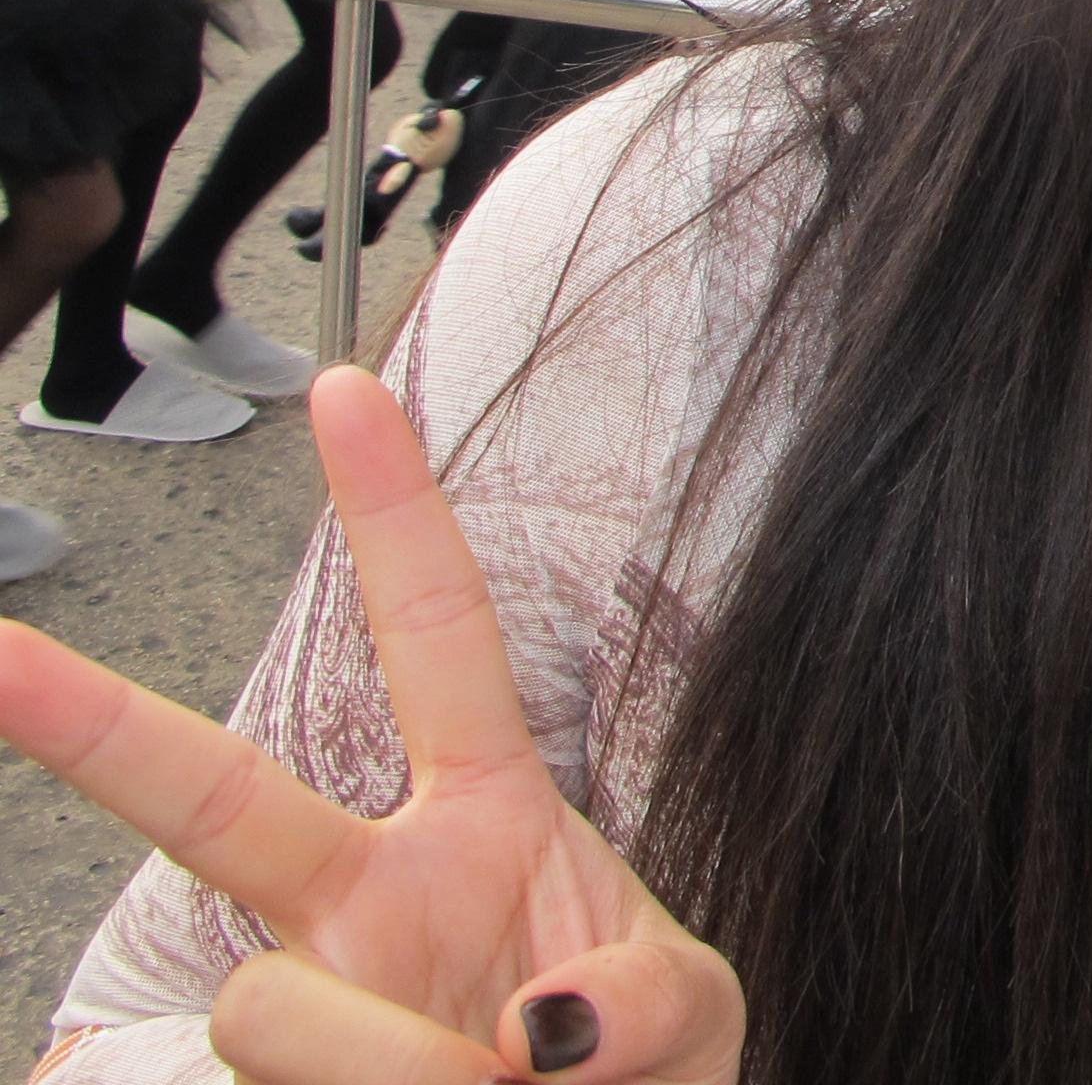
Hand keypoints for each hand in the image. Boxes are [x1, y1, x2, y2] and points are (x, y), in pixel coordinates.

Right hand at [0, 370, 743, 1084]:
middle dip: (90, 725)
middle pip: (216, 800)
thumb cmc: (640, 1078)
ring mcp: (307, 1001)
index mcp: (485, 824)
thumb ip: (645, 1000)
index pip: (439, 639)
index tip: (345, 388)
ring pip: (269, 1012)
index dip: (394, 514)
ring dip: (386, 1073)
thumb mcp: (690, 1018)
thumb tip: (545, 1024)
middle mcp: (368, 899)